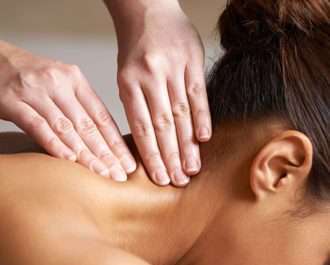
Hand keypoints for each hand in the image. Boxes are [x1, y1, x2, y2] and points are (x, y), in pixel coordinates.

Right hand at [0, 43, 136, 179]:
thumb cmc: (22, 78)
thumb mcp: (56, 84)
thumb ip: (76, 107)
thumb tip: (101, 141)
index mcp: (74, 79)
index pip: (101, 116)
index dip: (116, 142)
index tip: (129, 165)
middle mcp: (59, 83)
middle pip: (88, 124)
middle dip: (106, 154)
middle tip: (120, 177)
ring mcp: (36, 91)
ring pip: (67, 127)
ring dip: (86, 154)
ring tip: (101, 174)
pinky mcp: (13, 101)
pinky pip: (38, 126)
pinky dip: (55, 144)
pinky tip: (68, 160)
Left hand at [113, 2, 210, 186]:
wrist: (148, 9)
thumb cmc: (136, 50)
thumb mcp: (126, 76)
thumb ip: (136, 106)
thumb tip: (149, 145)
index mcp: (128, 84)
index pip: (142, 128)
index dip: (152, 156)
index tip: (160, 178)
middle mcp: (149, 77)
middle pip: (162, 126)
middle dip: (171, 157)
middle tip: (179, 182)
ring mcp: (172, 68)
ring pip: (180, 113)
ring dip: (187, 144)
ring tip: (192, 168)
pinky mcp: (192, 59)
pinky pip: (198, 93)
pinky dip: (202, 117)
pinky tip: (204, 138)